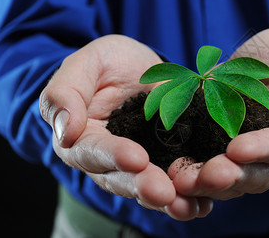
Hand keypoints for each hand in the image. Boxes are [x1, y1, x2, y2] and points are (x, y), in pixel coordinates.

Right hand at [39, 35, 212, 219]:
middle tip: (165, 193)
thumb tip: (64, 133)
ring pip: (149, 188)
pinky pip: (174, 181)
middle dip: (144, 186)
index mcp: (82, 138)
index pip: (92, 151)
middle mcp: (107, 160)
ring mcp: (139, 165)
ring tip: (188, 206)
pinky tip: (204, 204)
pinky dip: (189, 194)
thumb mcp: (86, 64)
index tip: (136, 159)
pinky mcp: (165, 161)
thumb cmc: (107, 62)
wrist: (139, 66)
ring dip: (169, 200)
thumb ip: (65, 94)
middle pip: (122, 179)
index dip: (113, 156)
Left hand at [168, 28, 268, 199]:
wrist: (257, 59)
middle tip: (208, 175)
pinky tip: (175, 176)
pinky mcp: (221, 152)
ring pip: (234, 179)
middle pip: (260, 173)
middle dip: (233, 175)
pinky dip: (193, 175)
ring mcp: (248, 157)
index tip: (237, 149)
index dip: (264, 149)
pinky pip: (210, 170)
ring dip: (209, 183)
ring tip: (184, 181)